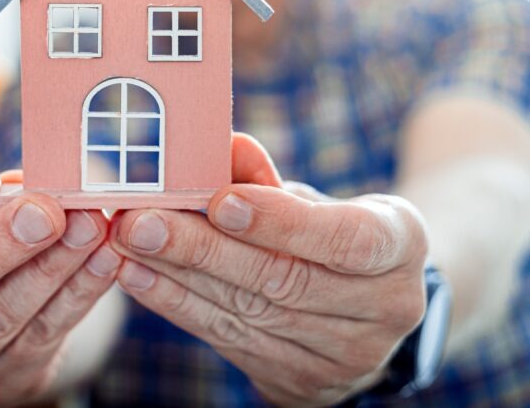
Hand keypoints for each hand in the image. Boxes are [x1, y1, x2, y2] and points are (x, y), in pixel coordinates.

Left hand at [109, 134, 427, 405]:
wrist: (369, 308)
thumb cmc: (333, 231)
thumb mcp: (319, 197)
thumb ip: (267, 177)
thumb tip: (224, 145)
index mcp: (401, 246)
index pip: (347, 239)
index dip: (282, 223)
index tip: (221, 201)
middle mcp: (385, 309)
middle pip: (284, 280)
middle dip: (203, 249)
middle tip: (143, 220)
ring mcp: (346, 357)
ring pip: (249, 313)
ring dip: (178, 276)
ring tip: (127, 242)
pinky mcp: (301, 383)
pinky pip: (229, 340)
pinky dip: (178, 305)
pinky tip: (138, 277)